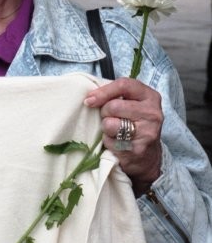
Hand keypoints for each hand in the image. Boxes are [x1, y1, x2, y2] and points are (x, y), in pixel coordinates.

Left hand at [84, 77, 162, 195]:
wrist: (148, 157)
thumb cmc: (135, 124)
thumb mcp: (133, 104)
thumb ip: (117, 95)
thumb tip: (90, 97)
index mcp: (150, 97)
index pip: (124, 85)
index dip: (103, 91)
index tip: (90, 99)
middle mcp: (152, 113)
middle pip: (114, 106)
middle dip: (104, 112)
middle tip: (108, 118)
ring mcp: (147, 132)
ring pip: (110, 124)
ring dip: (106, 128)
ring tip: (114, 130)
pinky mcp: (137, 149)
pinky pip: (110, 141)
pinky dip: (108, 142)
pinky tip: (117, 143)